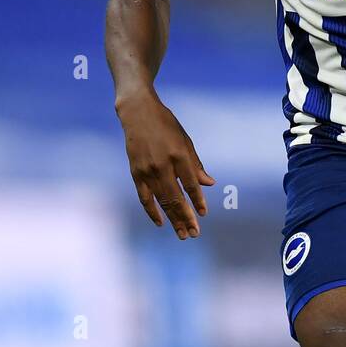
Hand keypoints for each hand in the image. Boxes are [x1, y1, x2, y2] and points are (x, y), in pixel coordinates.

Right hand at [117, 92, 215, 239]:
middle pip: (176, 198)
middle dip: (186, 218)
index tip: (204, 214)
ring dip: (172, 219)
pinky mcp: (135, 173)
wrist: (138, 113)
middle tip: (194, 233)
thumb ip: (196, 165)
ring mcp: (147, 170)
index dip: (198, 201)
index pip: (191, 185)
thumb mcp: (185, 141)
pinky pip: (144, 197)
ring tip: (182, 234)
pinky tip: (161, 223)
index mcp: (179, 155)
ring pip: (161, 201)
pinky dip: (152, 211)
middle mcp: (163, 165)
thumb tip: (210, 184)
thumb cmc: (166, 125)